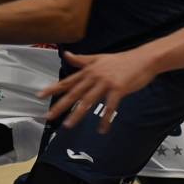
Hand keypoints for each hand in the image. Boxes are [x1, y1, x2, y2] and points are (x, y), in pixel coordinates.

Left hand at [38, 49, 156, 132]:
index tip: (40, 95)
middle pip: (74, 93)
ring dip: (78, 114)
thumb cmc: (121, 60)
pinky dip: (106, 119)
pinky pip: (110, 107)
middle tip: (48, 115)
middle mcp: (93, 77)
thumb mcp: (98, 57)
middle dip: (60, 105)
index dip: (53, 88)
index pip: (67, 81)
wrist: (143, 59)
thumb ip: (81, 59)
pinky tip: (102, 129)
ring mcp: (105, 83)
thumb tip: (66, 54)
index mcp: (88, 71)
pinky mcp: (118, 89)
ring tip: (68, 125)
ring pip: (88, 101)